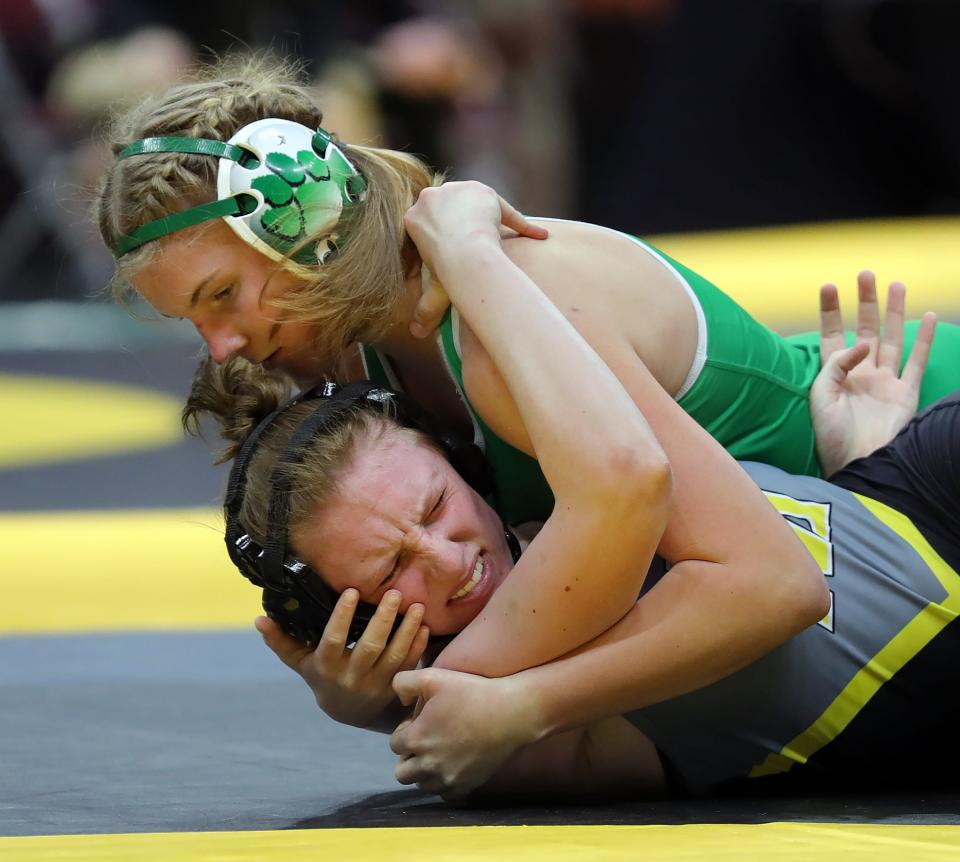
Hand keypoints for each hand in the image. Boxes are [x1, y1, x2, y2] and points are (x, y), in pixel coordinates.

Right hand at [256, 588, 428, 728]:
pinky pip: (409, 664)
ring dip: (407, 629)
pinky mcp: (395, 686)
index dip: (342, 617)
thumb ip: (283, 641)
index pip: (333, 640)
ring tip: (416, 605)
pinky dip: (418, 645)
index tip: (352, 591)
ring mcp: (376, 684)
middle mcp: (352, 677)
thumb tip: (259, 619)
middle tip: (394, 592)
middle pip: (370, 647)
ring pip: (395, 655)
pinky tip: (423, 624)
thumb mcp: (302, 663)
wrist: (351, 713)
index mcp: (327, 667)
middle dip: (384, 619)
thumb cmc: (324, 677)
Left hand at [389, 667, 540, 798]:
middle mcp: (428, 765)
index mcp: (416, 739)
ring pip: (422, 786)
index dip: (404, 731)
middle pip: (402, 773)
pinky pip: (445, 795)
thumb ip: (404, 682)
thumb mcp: (434, 677)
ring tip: (439, 752)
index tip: (419, 722)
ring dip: (424, 772)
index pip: (394, 744)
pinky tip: (454, 765)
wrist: (511, 712)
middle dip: (408, 757)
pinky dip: (444, 783)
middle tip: (425, 740)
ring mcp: (448, 779)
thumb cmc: (472, 692)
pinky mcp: (467, 786)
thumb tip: (399, 698)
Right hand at [404, 181, 547, 337]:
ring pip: (474, 205)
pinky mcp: (479, 189)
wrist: (465, 252)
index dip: (443, 239)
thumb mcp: (435, 288)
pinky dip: (519, 223)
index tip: (455, 254)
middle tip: (477, 246)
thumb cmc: (447, 270)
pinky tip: (536, 235)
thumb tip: (416, 334)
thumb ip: (426, 307)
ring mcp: (455, 190)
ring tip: (500, 240)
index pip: (428, 224)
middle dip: (461, 224)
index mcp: (413, 218)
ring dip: (486, 219)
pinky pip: (503, 208)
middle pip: (448, 210)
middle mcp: (430, 198)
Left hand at [809, 271, 935, 475]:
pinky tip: (926, 316)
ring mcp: (884, 382)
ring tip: (896, 284)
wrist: (858, 464)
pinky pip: (917, 361)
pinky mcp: (906, 394)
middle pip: (863, 329)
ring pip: (891, 338)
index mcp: (834, 376)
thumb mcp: (821, 397)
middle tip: (866, 273)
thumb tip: (861, 343)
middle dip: (865, 301)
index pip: (831, 335)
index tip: (828, 285)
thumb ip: (835, 365)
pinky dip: (923, 339)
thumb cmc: (832, 436)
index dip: (830, 311)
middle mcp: (860, 374)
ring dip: (894, 312)